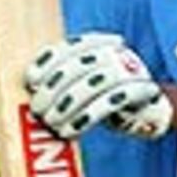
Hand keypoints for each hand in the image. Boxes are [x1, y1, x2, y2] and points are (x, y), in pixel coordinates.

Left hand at [24, 31, 173, 140]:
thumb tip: (30, 89)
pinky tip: (70, 131)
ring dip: (67, 105)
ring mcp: (129, 71)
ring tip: (52, 123)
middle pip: (77, 66)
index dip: (48, 61)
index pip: (69, 46)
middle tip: (38, 110)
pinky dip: (86, 117)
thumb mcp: (83, 81)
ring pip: (93, 84)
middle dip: (52, 89)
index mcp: (98, 45)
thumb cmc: (103, 97)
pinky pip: (110, 103)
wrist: (146, 110)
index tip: (31, 80)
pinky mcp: (141, 91)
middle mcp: (114, 53)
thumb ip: (62, 79)